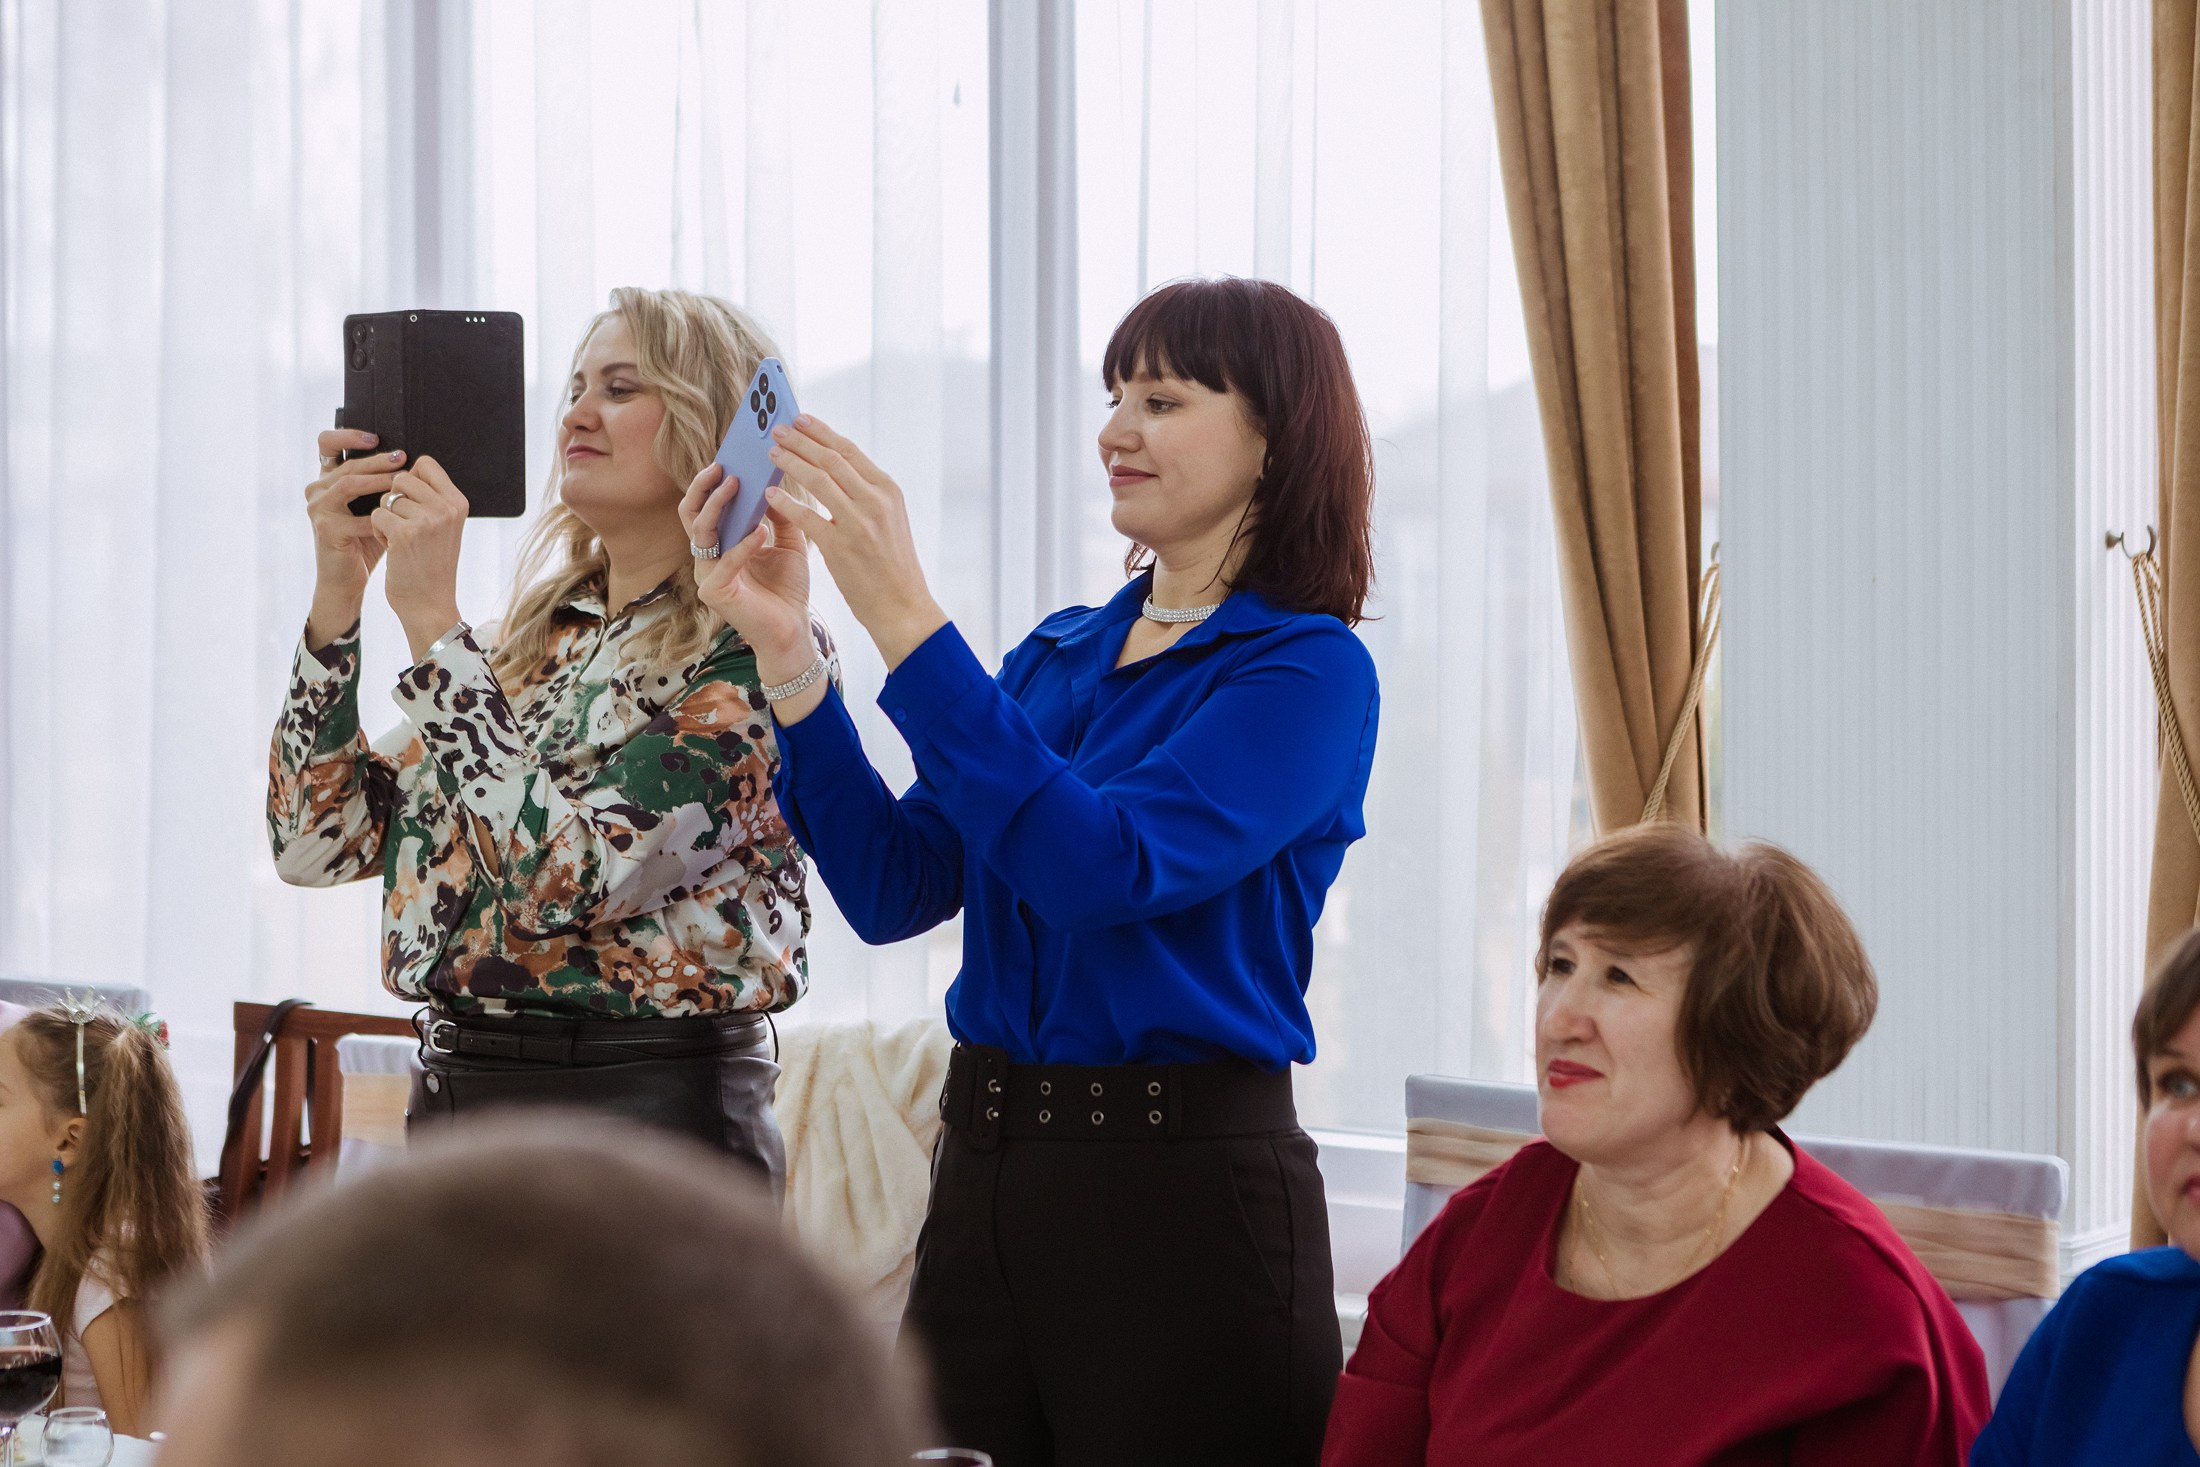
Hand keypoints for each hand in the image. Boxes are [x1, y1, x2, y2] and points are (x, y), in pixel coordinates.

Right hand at [304, 429, 398, 645]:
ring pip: (348, 483)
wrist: (348, 580)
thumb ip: (383, 484)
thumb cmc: (365, 541)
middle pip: (347, 464)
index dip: (348, 436)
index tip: (375, 437)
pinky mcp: (325, 529)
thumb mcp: (374, 507)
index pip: (327, 444)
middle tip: (403, 457)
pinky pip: (357, 516)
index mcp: (327, 480)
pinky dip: (380, 517)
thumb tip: (414, 459)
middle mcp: (317, 490)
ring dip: (378, 479)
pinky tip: (398, 517)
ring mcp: (318, 509)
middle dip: (377, 459)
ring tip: (402, 480)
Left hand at [371, 454, 467, 660]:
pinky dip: (378, 531)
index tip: (410, 502)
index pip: (425, 463)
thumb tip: (405, 470)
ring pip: (387, 497)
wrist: (429, 604)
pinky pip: (377, 514)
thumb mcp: (443, 527)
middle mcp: (446, 508)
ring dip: (385, 516)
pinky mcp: (404, 533)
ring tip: (399, 539)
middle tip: (404, 524)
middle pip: (402, 478)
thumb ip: (432, 498)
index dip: (409, 479)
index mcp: (458, 502)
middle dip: (394, 499)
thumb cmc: (431, 565)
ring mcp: (427, 520)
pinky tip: (392, 548)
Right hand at [680, 465, 816, 683]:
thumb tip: (773, 481)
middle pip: (692, 512)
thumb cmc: (788, 587)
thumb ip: (780, 514)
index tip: (728, 456)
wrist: (793, 629)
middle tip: (723, 465)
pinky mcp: (714, 592)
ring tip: (737, 485)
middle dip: (704, 486)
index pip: (706, 504)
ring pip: (701, 531)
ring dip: (718, 505)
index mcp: (721, 542)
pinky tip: (762, 532)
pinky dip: (743, 544)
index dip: (712, 481)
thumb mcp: (788, 541)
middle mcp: (707, 555)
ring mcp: (706, 574)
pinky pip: (724, 561)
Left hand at [761, 415, 946, 668]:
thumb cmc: (893, 568)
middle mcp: (875, 500)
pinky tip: (769, 494)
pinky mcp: (841, 547)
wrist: (904, 607)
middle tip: (775, 429)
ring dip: (789, 462)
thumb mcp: (890, 522)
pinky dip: (785, 502)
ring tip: (770, 453)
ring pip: (817, 479)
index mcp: (888, 491)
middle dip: (800, 440)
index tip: (800, 419)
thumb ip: (867, 496)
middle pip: (830, 458)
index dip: (821, 432)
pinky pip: (806, 516)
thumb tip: (837, 472)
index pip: (849, 450)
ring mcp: (859, 522)